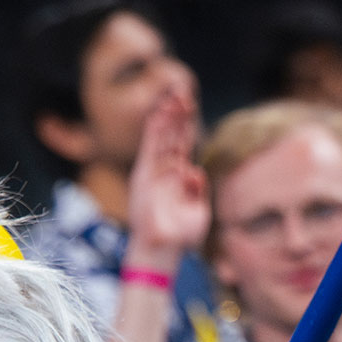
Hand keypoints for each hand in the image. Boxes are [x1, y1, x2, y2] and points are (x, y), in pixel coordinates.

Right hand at [123, 85, 207, 271]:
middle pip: (173, 136)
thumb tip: (194, 170)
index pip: (184, 144)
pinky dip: (154, 128)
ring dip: (167, 116)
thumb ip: (197, 190)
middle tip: (182, 92)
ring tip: (172, 96)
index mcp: (179, 177)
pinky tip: (158, 111)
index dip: (188, 124)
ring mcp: (154, 171)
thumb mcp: (198, 212)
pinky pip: (149, 146)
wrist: (162, 249)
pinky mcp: (144, 175)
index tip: (191, 104)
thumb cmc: (180, 237)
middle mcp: (166, 171)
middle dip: (178, 114)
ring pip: (162, 137)